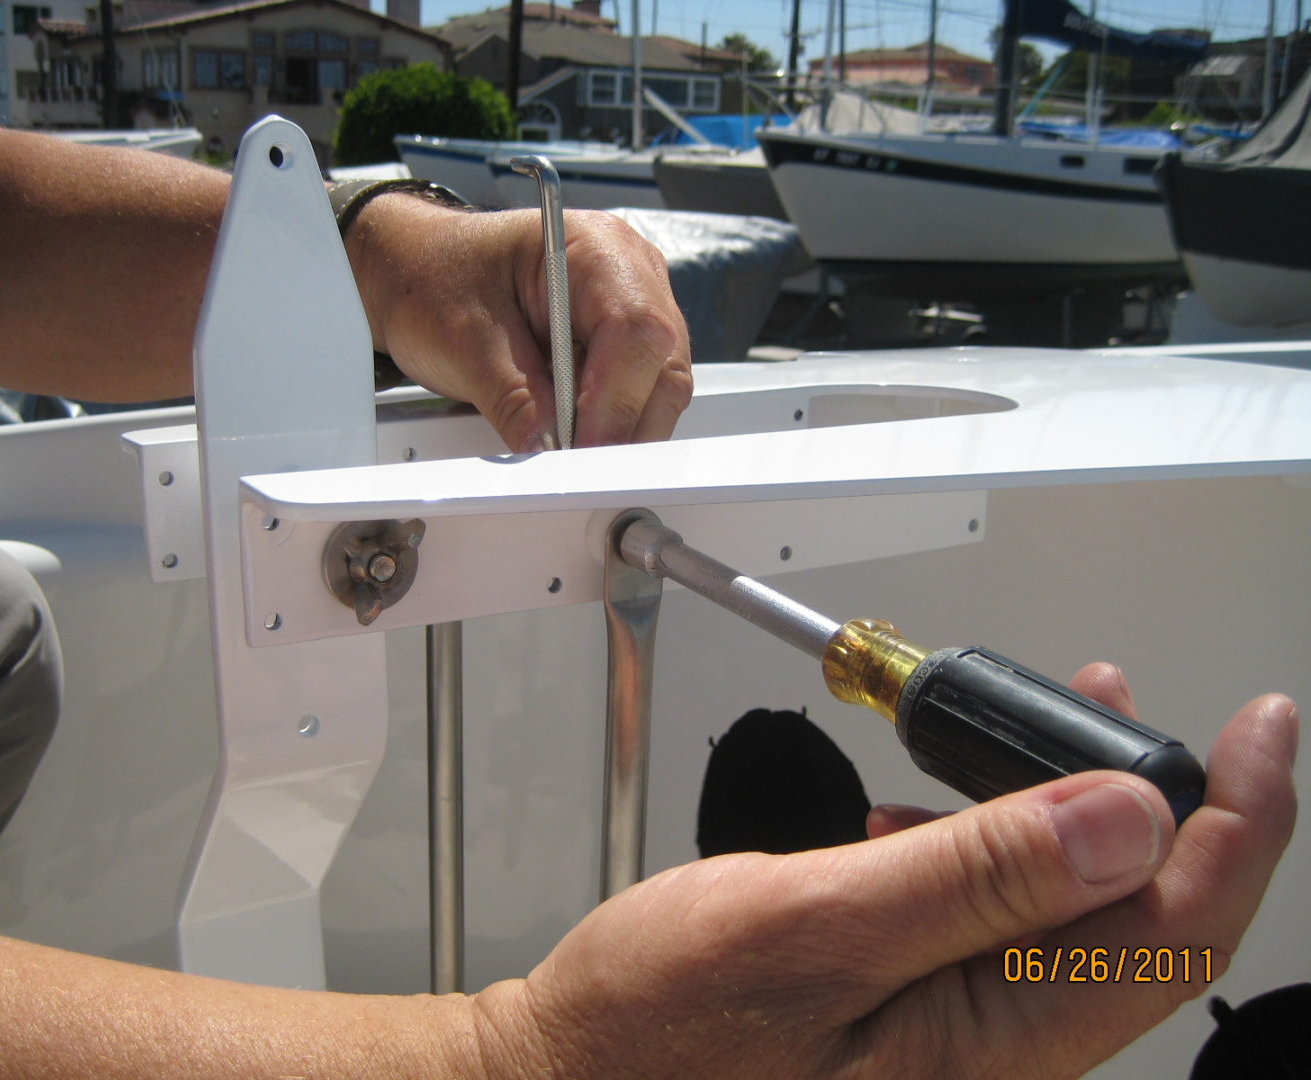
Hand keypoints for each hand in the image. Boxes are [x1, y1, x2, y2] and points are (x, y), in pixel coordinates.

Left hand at [344, 193, 692, 451]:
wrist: (418, 267)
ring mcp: (635, 305)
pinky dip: (611, 423)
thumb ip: (511, 394)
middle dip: (623, 423)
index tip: (582, 449)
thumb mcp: (462, 338)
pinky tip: (574, 433)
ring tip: (566, 451)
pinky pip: (641, 392)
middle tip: (573, 465)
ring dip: (618, 428)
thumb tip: (547, 446)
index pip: (634, 330)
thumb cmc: (437, 277)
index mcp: (593, 247)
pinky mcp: (626, 342)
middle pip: (661, 364)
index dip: (615, 400)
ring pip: (660, 386)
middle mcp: (629, 271)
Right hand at [471, 666, 1297, 1079]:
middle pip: (1142, 918)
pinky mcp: (916, 1003)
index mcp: (995, 1044)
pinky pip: (1000, 920)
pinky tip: (941, 810)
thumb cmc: (659, 1031)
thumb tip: (1122, 818)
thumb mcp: (810, 930)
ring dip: (1079, 811)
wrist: (568, 1079)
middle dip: (1166, 798)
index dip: (1236, 820)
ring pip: (1074, 909)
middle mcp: (998, 1048)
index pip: (1173, 928)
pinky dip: (997, 843)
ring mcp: (957, 1029)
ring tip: (1055, 725)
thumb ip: (971, 879)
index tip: (1260, 725)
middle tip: (1134, 699)